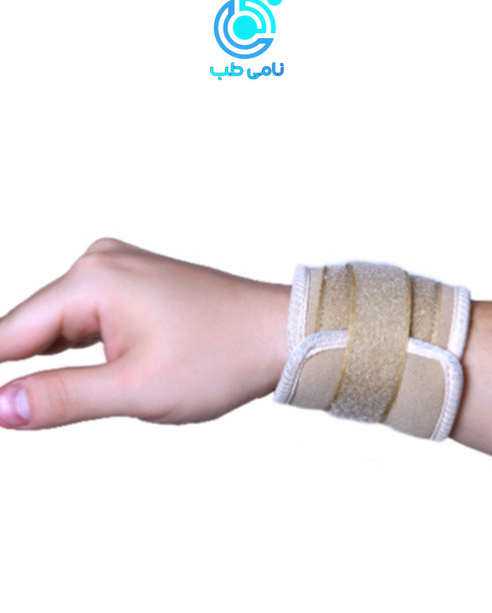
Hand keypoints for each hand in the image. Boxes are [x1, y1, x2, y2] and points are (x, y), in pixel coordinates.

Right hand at [0, 238, 290, 429]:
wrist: (278, 332)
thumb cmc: (221, 355)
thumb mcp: (136, 388)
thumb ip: (62, 398)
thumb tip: (1, 406)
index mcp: (91, 280)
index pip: (9, 333)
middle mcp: (99, 263)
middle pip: (31, 325)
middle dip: (17, 368)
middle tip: (18, 413)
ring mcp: (119, 268)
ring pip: (59, 322)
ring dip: (49, 359)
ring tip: (56, 397)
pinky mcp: (134, 281)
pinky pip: (85, 315)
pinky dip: (76, 345)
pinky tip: (84, 371)